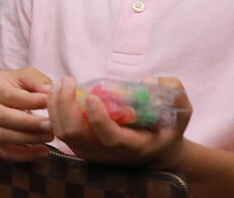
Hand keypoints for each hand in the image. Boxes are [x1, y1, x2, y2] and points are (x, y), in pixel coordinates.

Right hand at [0, 68, 54, 161]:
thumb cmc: (14, 85)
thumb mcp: (26, 76)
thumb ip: (38, 82)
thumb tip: (51, 91)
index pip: (8, 96)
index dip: (31, 102)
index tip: (51, 105)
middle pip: (2, 117)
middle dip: (29, 123)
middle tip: (51, 125)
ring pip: (1, 136)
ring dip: (28, 139)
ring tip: (48, 136)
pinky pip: (2, 152)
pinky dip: (23, 155)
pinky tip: (41, 151)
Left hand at [47, 76, 190, 167]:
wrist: (156, 152)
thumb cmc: (167, 127)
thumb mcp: (180, 111)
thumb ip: (172, 93)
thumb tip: (147, 80)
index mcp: (133, 146)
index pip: (109, 137)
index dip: (99, 118)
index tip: (92, 95)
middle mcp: (107, 153)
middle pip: (76, 134)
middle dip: (66, 105)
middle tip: (67, 81)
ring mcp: (91, 152)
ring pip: (63, 132)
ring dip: (56, 105)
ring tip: (59, 83)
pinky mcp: (80, 147)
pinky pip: (59, 130)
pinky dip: (54, 110)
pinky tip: (56, 92)